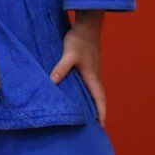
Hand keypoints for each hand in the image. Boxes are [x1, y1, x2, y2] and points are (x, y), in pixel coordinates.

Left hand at [50, 10, 106, 125]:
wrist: (87, 26)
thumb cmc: (79, 40)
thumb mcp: (69, 54)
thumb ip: (61, 68)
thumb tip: (52, 82)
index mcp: (93, 77)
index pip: (100, 100)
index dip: (101, 114)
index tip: (102, 127)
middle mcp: (95, 77)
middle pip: (99, 99)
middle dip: (98, 113)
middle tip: (95, 127)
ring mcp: (93, 72)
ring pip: (94, 92)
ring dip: (93, 103)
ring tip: (87, 116)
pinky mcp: (89, 67)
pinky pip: (89, 84)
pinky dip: (87, 93)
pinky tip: (79, 95)